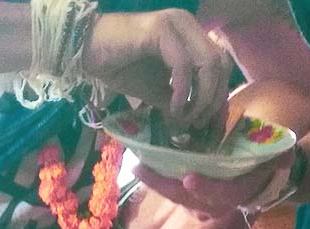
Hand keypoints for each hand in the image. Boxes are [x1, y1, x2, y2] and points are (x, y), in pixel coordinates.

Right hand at [84, 9, 231, 128]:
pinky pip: (183, 65)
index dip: (217, 95)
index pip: (220, 65)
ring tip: (183, 117)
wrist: (89, 52)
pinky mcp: (161, 31)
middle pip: (219, 65)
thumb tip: (192, 121)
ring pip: (208, 64)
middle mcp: (188, 25)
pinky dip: (183, 91)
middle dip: (212, 99)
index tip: (201, 121)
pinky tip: (173, 108)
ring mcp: (176, 25)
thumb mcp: (156, 91)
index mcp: (191, 35)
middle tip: (195, 122)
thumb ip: (178, 101)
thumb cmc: (121, 67)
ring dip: (200, 97)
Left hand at [134, 150, 293, 217]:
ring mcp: (203, 206)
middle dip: (164, 185)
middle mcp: (219, 205)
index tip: (189, 178)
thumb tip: (286, 156)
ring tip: (138, 165)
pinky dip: (159, 182)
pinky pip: (173, 194)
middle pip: (189, 199)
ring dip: (156, 183)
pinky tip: (144, 167)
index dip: (207, 189)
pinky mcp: (191, 202)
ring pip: (177, 198)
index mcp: (240, 193)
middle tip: (142, 168)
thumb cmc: (265, 159)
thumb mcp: (277, 154)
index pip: (223, 195)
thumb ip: (281, 154)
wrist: (259, 178)